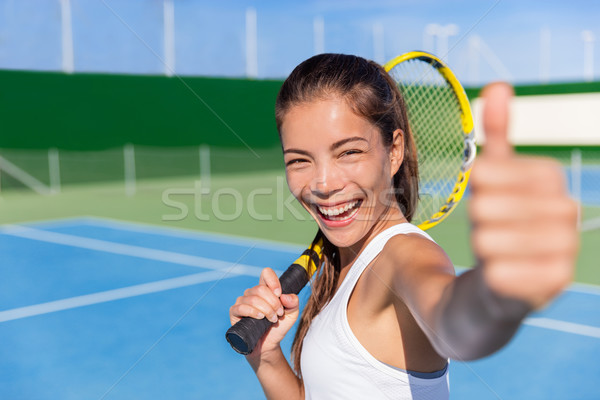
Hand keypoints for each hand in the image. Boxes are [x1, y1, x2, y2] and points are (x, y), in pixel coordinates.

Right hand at [229, 267, 299, 358]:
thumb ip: (293, 302)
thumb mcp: (292, 314)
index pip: (266, 273)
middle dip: (273, 302)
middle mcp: (252, 293)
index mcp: (266, 289)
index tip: (279, 294)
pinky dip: (253, 311)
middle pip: (261, 288)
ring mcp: (242, 301)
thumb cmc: (279, 327)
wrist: (269, 345)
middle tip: (278, 314)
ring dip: (266, 310)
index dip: (273, 281)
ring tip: (272, 320)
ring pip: (253, 298)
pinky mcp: (234, 312)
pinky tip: (260, 318)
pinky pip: (241, 307)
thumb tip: (283, 296)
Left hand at [469, 82, 578, 308]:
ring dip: (482, 249)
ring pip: (487, 241)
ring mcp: (565, 249)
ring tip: (500, 252)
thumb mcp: (494, 178)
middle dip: (478, 223)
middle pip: (483, 208)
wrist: (505, 281)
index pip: (483, 173)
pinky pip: (498, 274)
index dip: (475, 190)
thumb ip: (497, 135)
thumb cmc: (499, 222)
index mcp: (550, 178)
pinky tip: (504, 278)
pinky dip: (491, 276)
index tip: (488, 199)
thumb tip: (498, 85)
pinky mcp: (554, 285)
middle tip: (493, 230)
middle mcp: (567, 210)